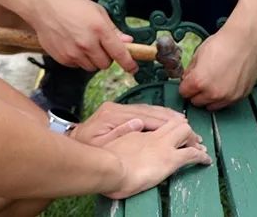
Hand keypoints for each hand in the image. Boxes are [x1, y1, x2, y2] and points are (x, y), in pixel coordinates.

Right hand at [29, 0, 137, 72]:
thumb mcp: (97, 12)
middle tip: (100, 45)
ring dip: (92, 60)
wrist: (45, 8)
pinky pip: (78, 66)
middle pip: (106, 64)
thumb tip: (128, 42)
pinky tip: (73, 45)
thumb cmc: (73, 7)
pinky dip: (79, 59)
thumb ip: (113, 29)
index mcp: (99, 29)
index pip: (119, 53)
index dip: (129, 63)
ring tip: (85, 44)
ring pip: (92, 67)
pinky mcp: (63, 59)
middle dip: (106, 57)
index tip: (133, 69)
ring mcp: (74, 53)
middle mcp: (87, 43)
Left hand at [71, 101, 201, 147]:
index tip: (178, 125)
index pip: (144, 116)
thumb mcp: (100, 144)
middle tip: (184, 121)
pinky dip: (154, 113)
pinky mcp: (115, 110)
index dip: (162, 121)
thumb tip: (138, 122)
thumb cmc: (85, 147)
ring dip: (162, 113)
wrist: (71, 141)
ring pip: (145, 108)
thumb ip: (119, 133)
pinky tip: (163, 117)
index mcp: (113, 114)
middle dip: (167, 116)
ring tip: (179, 118)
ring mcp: (116, 108)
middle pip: (147, 109)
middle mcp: (116, 108)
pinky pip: (140, 109)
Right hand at [101, 119, 211, 198]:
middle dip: (184, 128)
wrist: (109, 169)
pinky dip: (201, 156)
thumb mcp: (108, 142)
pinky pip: (191, 154)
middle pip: (174, 122)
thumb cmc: (103, 160)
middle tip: (191, 138)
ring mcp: (162, 146)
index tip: (173, 126)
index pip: (156, 119)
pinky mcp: (170, 159)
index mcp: (136, 129)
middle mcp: (152, 135)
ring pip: (186, 133)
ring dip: (194, 139)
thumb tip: (136, 122)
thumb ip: (122, 131)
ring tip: (200, 149)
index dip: (167, 122)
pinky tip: (205, 160)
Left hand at [179, 26, 256, 110]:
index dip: (185, 86)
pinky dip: (224, 97)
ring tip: (213, 83)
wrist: (245, 40)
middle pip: (196, 102)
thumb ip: (190, 70)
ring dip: (209, 97)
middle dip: (196, 93)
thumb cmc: (223, 43)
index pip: (184, 93)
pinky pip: (227, 103)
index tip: (188, 82)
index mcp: (199, 81)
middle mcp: (213, 93)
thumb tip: (187, 79)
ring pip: (212, 106)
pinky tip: (225, 83)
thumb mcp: (198, 54)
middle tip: (201, 82)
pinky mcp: (240, 96)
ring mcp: (228, 97)